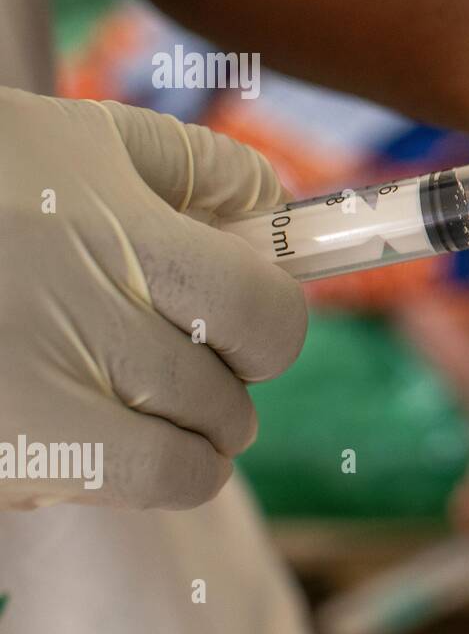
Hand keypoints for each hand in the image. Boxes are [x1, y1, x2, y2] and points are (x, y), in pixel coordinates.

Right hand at [0, 88, 305, 508]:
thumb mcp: (85, 141)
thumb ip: (197, 164)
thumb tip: (275, 203)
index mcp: (126, 243)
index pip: (267, 319)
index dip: (275, 329)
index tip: (253, 324)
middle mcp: (85, 330)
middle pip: (225, 405)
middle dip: (226, 391)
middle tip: (190, 366)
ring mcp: (36, 406)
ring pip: (178, 471)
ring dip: (186, 446)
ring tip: (147, 406)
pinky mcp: (3, 454)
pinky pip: (106, 492)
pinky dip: (123, 476)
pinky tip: (92, 432)